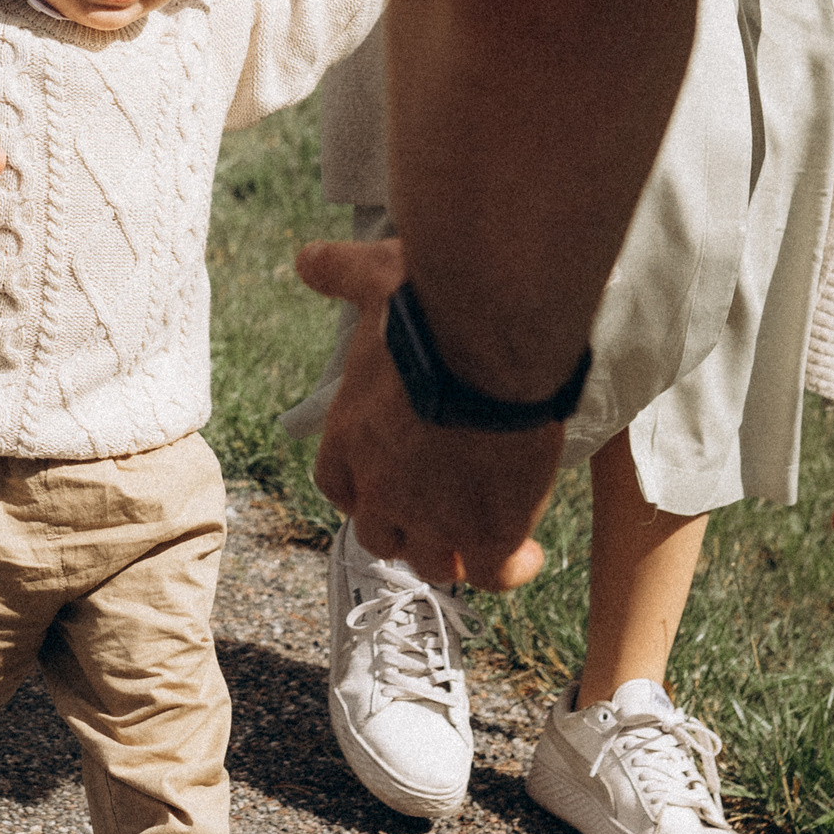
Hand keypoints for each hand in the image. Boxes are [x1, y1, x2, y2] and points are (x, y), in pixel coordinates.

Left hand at [296, 237, 552, 589]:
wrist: (489, 338)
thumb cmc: (431, 307)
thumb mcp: (376, 282)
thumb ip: (342, 275)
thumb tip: (308, 259)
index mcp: (348, 439)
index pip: (339, 487)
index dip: (365, 488)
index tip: (389, 478)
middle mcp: (381, 488)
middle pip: (381, 537)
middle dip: (408, 529)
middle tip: (443, 509)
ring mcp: (433, 516)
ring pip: (433, 563)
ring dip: (455, 552)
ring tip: (486, 533)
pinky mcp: (486, 531)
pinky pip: (491, 574)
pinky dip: (507, 569)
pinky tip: (525, 550)